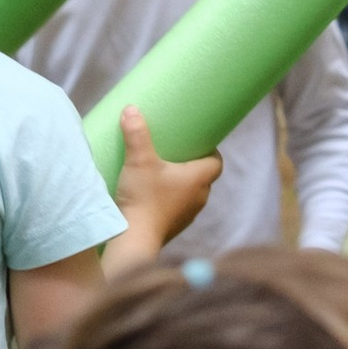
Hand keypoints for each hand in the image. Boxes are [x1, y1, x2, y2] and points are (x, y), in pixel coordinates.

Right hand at [113, 105, 221, 253]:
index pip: (217, 161)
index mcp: (200, 178)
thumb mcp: (139, 161)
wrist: (134, 239)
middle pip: (204, 176)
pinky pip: (179, 207)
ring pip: (192, 192)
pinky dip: (171, 199)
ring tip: (164, 171)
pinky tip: (154, 194)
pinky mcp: (175, 226)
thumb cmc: (143, 198)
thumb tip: (131, 109)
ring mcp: (188, 214)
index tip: (196, 141)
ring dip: (182, 183)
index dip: (210, 150)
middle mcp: (200, 197)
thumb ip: (136, 134)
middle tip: (176, 152)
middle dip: (193, 164)